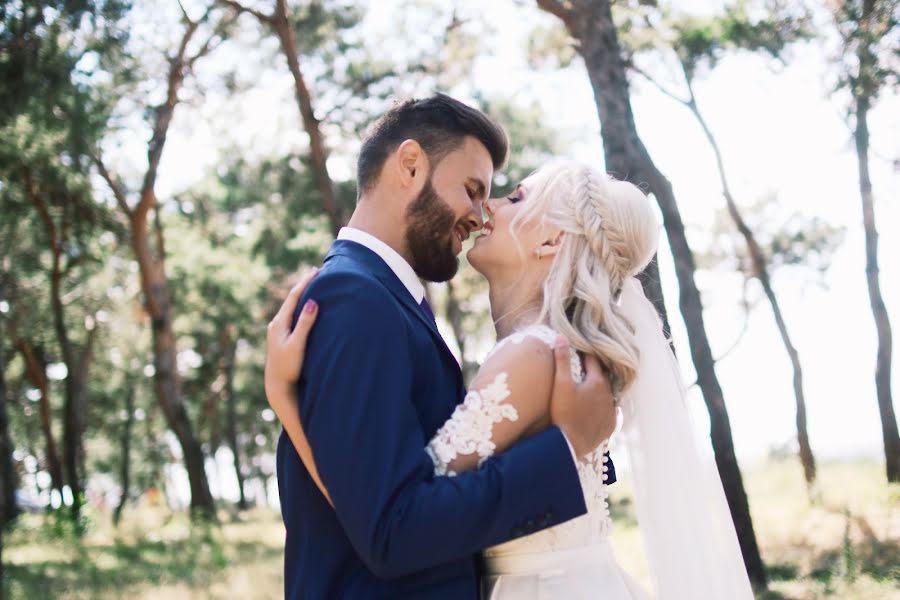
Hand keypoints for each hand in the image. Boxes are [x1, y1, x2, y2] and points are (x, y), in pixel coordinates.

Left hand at [265, 268, 318, 396]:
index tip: (315, 271)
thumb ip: (305, 323)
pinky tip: (306, 306)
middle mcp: (276, 323)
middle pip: (291, 299)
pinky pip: (292, 315)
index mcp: (279, 322)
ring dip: (302, 295)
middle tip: (315, 272)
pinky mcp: (281, 336)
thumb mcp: (298, 344)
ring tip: (312, 285)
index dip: (305, 283)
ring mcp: (277, 330)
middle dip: (304, 285)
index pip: (294, 297)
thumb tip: (312, 302)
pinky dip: (300, 307)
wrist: (277, 384)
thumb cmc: (288, 366)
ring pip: (291, 307)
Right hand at [549, 337, 616, 457]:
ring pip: (606, 394)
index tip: (577, 349)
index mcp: (597, 381)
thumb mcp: (560, 384)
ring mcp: (610, 411)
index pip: (592, 361)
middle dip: (592, 371)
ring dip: (598, 389)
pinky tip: (594, 408)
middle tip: (582, 367)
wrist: (569, 444)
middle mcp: (608, 394)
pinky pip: (608, 411)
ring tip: (587, 388)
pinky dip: (601, 407)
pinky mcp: (610, 425)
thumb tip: (561, 337)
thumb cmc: (563, 412)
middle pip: (601, 377)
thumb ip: (562, 359)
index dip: (584, 354)